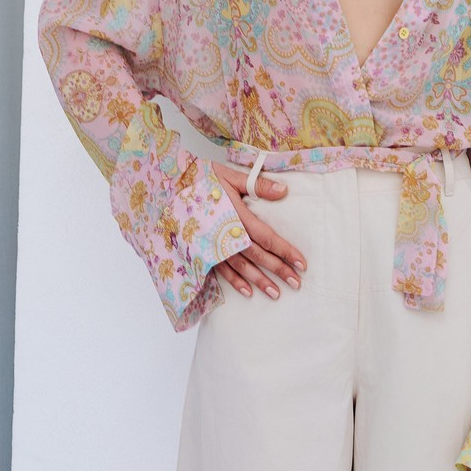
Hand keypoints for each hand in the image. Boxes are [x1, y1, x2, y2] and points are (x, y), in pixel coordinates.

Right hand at [213, 163, 307, 300]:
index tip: (302, 263)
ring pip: (241, 267)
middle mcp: (226, 234)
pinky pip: (220, 270)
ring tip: (276, 293)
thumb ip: (258, 185)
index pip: (267, 237)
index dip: (286, 251)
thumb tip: (284, 191)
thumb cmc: (200, 178)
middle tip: (296, 283)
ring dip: (259, 281)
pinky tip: (247, 292)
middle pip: (258, 256)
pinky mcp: (202, 251)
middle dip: (278, 270)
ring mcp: (213, 246)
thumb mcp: (229, 176)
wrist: (168, 186)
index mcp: (236, 215)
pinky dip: (234, 282)